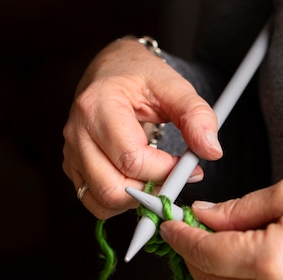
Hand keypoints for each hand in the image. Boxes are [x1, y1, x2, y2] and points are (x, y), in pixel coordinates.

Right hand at [62, 37, 221, 218]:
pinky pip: (94, 202)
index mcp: (98, 107)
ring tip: (154, 180)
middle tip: (171, 179)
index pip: (132, 160)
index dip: (165, 171)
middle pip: (113, 188)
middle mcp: (78, 133)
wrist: (111, 72)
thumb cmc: (140, 78)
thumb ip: (196, 116)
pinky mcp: (73, 168)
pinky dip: (119, 203)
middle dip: (150, 191)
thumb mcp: (174, 87)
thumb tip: (212, 151)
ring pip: (102, 201)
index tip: (185, 165)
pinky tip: (136, 184)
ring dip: (134, 201)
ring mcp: (71, 153)